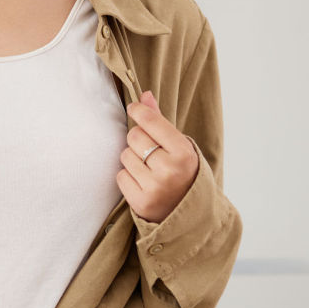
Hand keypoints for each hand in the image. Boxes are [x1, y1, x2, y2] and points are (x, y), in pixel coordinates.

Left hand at [116, 89, 199, 223]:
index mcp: (183, 152)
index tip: (134, 108)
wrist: (188, 212)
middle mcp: (170, 169)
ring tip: (148, 169)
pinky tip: (142, 183)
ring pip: (125, 156)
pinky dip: (128, 177)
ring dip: (132, 159)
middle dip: (138, 140)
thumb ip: (160, 121)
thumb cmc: (182, 172)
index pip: (151, 121)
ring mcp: (155, 187)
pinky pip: (120, 176)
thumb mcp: (179, 146)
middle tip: (149, 151)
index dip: (138, 111)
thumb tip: (144, 95)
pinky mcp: (140, 202)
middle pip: (134, 136)